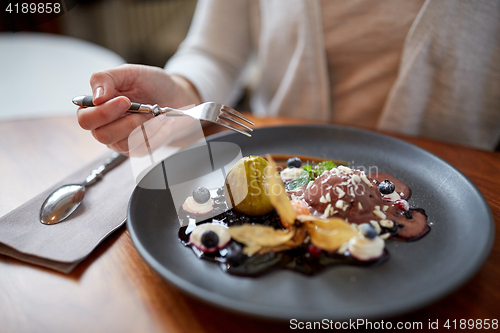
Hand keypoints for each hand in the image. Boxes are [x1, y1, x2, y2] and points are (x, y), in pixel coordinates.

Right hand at [77, 64, 200, 153]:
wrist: (178, 97)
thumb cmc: (152, 84)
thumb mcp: (129, 72)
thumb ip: (106, 78)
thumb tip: (96, 98)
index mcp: (97, 107)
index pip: (85, 119)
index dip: (102, 113)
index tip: (124, 101)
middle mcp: (106, 126)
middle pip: (101, 135)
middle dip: (126, 122)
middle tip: (143, 109)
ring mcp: (121, 140)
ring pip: (123, 144)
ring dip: (143, 127)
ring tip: (154, 112)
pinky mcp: (138, 149)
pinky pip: (143, 148)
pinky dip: (157, 132)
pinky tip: (162, 121)